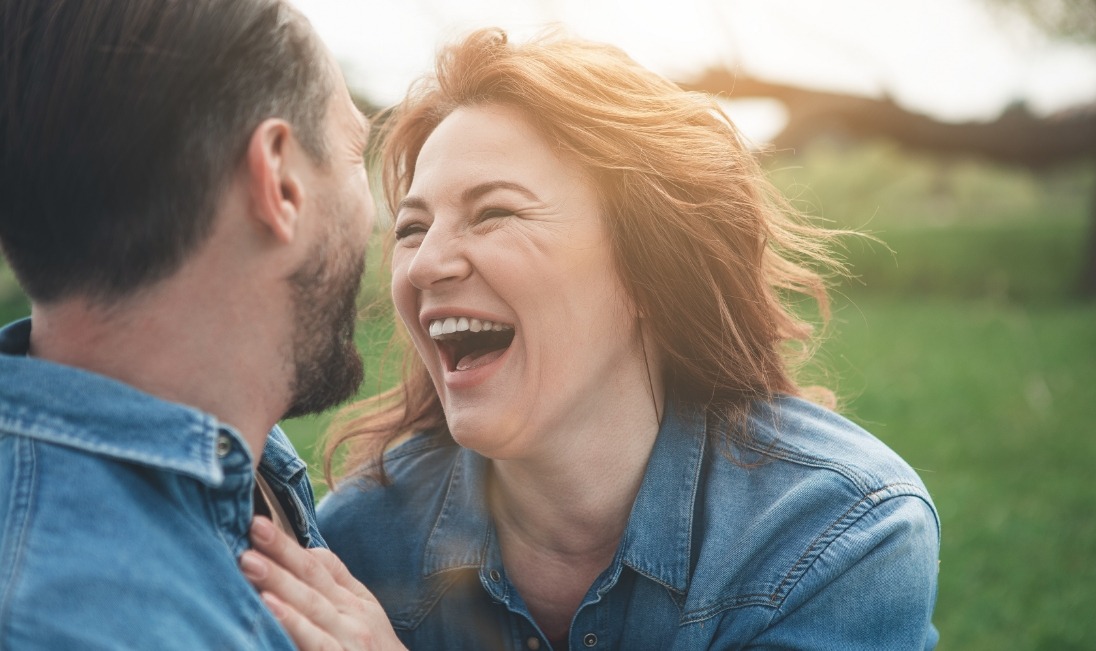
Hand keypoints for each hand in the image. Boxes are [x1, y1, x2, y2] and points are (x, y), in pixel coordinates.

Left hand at [240, 517, 405, 650]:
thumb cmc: (375, 649)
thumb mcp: (365, 610)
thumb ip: (337, 581)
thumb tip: (308, 551)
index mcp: (352, 600)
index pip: (316, 565)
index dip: (288, 545)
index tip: (257, 523)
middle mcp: (350, 616)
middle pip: (311, 579)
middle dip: (280, 554)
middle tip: (250, 531)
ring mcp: (346, 639)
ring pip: (311, 605)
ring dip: (280, 582)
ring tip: (249, 563)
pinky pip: (314, 641)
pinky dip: (294, 624)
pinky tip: (271, 608)